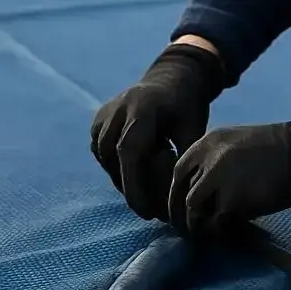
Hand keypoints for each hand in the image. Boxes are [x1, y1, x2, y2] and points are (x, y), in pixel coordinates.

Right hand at [90, 41, 224, 218]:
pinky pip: (101, 153)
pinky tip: (135, 175)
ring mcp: (103, 115)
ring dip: (123, 180)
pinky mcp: (97, 121)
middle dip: (131, 188)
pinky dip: (116, 168)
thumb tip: (180, 196)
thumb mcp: (192, 128)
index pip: (130, 152)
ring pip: (105, 159)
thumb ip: (184, 157)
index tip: (147, 212)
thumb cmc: (187, 105)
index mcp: (142, 106)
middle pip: (114, 159)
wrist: (172, 76)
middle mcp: (116, 109)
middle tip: (150, 211)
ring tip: (146, 193)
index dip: (136, 186)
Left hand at [168, 106, 290, 236]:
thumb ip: (218, 162)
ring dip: (200, 226)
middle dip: (181, 215)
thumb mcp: (240, 144)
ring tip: (211, 234)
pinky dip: (220, 232)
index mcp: (209, 142)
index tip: (181, 209)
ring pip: (194, 210)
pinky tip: (230, 234)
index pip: (178, 172)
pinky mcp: (231, 201)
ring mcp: (217, 179)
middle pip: (181, 193)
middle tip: (189, 230)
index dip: (176, 193)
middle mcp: (207, 158)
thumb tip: (207, 193)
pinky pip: (217, 223)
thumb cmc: (281, 149)